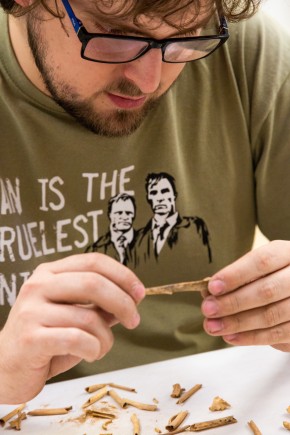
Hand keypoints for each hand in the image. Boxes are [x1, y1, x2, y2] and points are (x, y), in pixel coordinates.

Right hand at [0, 253, 144, 403]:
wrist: (5, 367)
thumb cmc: (45, 339)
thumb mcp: (74, 315)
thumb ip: (99, 305)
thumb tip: (132, 298)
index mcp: (50, 273)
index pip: (94, 261)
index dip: (122, 275)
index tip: (140, 293)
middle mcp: (39, 285)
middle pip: (94, 282)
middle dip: (123, 302)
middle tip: (134, 320)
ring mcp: (32, 310)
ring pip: (89, 316)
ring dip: (106, 337)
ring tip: (101, 347)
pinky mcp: (30, 337)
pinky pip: (78, 338)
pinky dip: (94, 349)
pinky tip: (91, 354)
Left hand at [202, 240, 289, 351]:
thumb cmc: (275, 276)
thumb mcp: (260, 268)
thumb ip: (238, 278)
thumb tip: (208, 292)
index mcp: (288, 254)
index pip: (262, 261)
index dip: (235, 274)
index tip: (212, 286)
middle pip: (267, 290)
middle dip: (233, 302)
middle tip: (208, 310)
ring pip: (272, 315)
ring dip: (238, 323)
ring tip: (213, 327)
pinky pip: (278, 334)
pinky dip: (252, 337)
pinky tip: (231, 336)